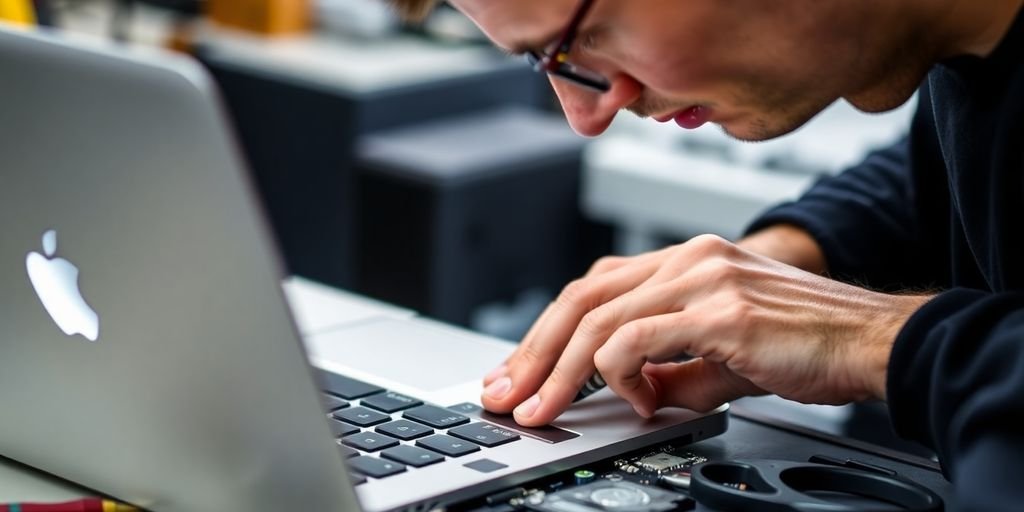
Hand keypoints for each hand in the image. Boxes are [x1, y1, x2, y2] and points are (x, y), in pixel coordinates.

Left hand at [480, 234, 931, 426]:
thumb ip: (669, 369)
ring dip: (560, 371)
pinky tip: (637, 402)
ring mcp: (703, 277)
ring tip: (544, 409)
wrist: (875, 340)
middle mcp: (688, 258)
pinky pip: (640, 339)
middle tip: (508, 394)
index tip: (521, 371)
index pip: (595, 288)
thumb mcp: (721, 358)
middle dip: (535, 352)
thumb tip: (626, 393)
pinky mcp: (721, 309)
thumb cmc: (806, 344)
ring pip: (599, 319)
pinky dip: (621, 374)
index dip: (547, 332)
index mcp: (685, 260)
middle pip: (583, 298)